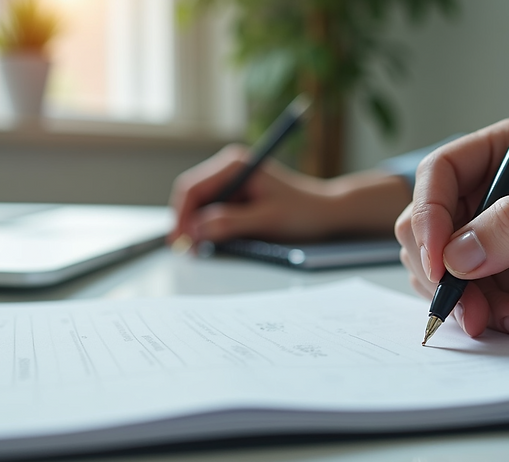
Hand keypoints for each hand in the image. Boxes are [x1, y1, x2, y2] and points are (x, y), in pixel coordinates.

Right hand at [169, 144, 409, 244]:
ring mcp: (231, 182)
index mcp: (235, 165)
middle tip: (185, 249)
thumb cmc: (304, 212)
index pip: (193, 188)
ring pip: (199, 205)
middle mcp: (229, 168)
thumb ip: (231, 224)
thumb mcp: (266, 220)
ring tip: (197, 249)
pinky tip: (209, 242)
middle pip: (191, 195)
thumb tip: (199, 231)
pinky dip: (207, 227)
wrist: (326, 212)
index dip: (183, 216)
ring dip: (195, 226)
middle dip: (186, 222)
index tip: (183, 240)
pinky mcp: (236, 196)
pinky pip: (211, 211)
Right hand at [396, 119, 508, 340]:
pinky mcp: (500, 279)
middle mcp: (488, 195)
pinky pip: (469, 301)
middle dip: (445, 275)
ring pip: (441, 273)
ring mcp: (490, 240)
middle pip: (427, 230)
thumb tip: (458, 254)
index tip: (440, 262)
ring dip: (472, 304)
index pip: (438, 175)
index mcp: (504, 154)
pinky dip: (491, 319)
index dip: (429, 216)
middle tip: (474, 308)